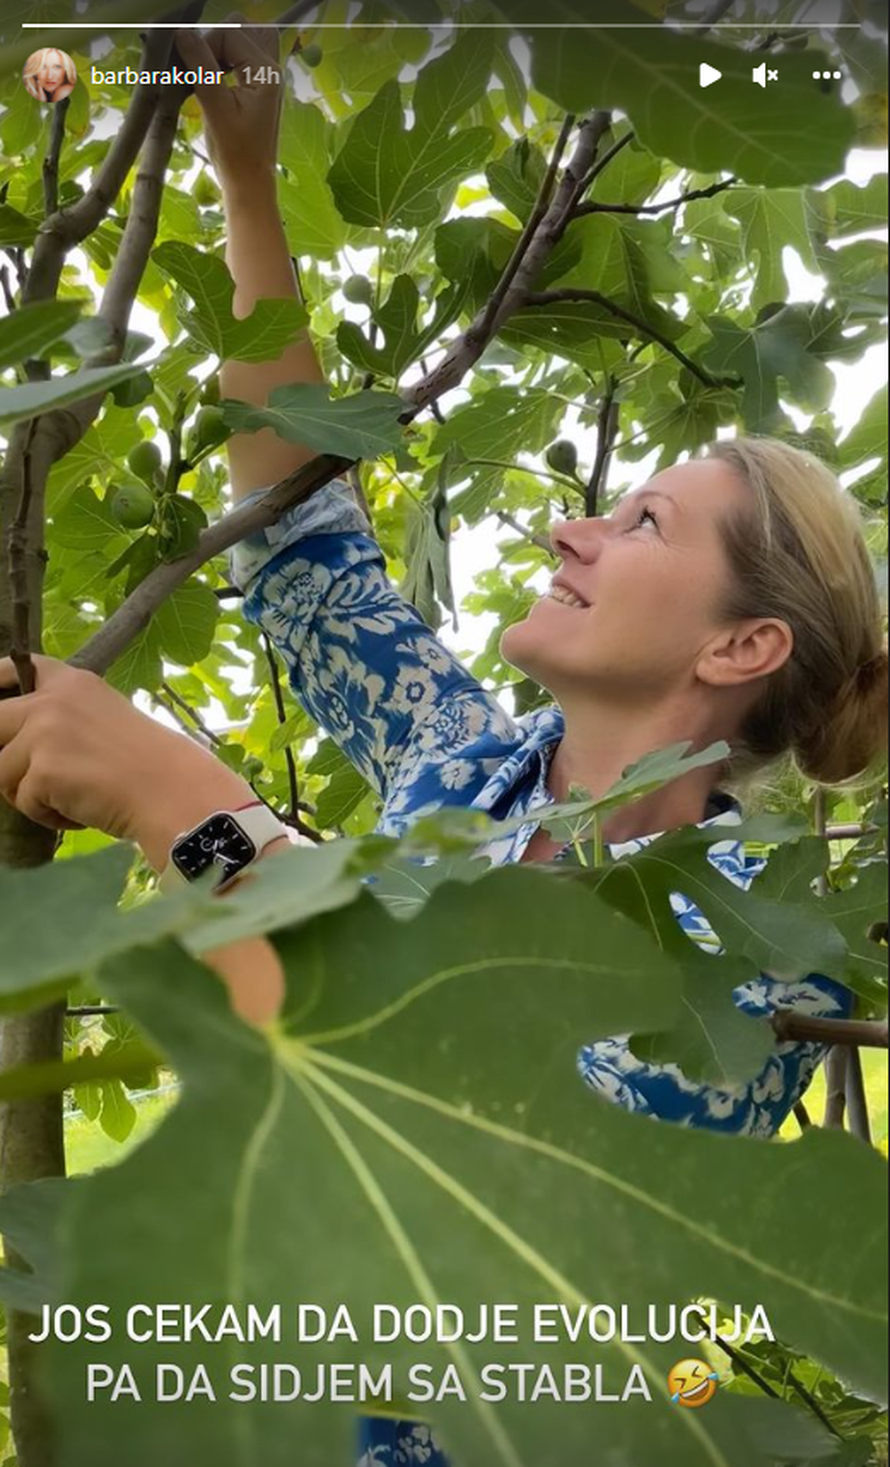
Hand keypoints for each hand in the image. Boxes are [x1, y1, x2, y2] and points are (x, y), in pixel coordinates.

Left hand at [0, 656, 248, 860]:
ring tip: (71, 798)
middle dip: (3, 754)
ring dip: (29, 792)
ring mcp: (44, 735)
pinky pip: (23, 802)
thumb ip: (65, 719)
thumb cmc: (149, 763)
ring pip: (2, 770)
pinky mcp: (41, 771)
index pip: (18, 667)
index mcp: (73, 682)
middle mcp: (52, 701)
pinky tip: (81, 810)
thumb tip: (27, 745)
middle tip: (32, 775)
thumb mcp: (106, 719)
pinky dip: (48, 815)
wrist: (171, 790)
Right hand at [177, 17, 283, 184]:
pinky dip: (226, 59)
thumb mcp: (216, 109)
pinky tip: (214, 79)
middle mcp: (271, 68)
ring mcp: (267, 77)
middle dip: (216, 41)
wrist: (250, 183)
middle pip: (242, 27)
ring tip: (208, 74)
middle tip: (203, 70)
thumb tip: (184, 34)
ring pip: (245, 38)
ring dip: (222, 49)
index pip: (230, 32)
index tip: (192, 72)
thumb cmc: (235, 153)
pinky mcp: (259, 87)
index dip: (206, 45)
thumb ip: (202, 68)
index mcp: (266, 72)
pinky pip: (244, 56)